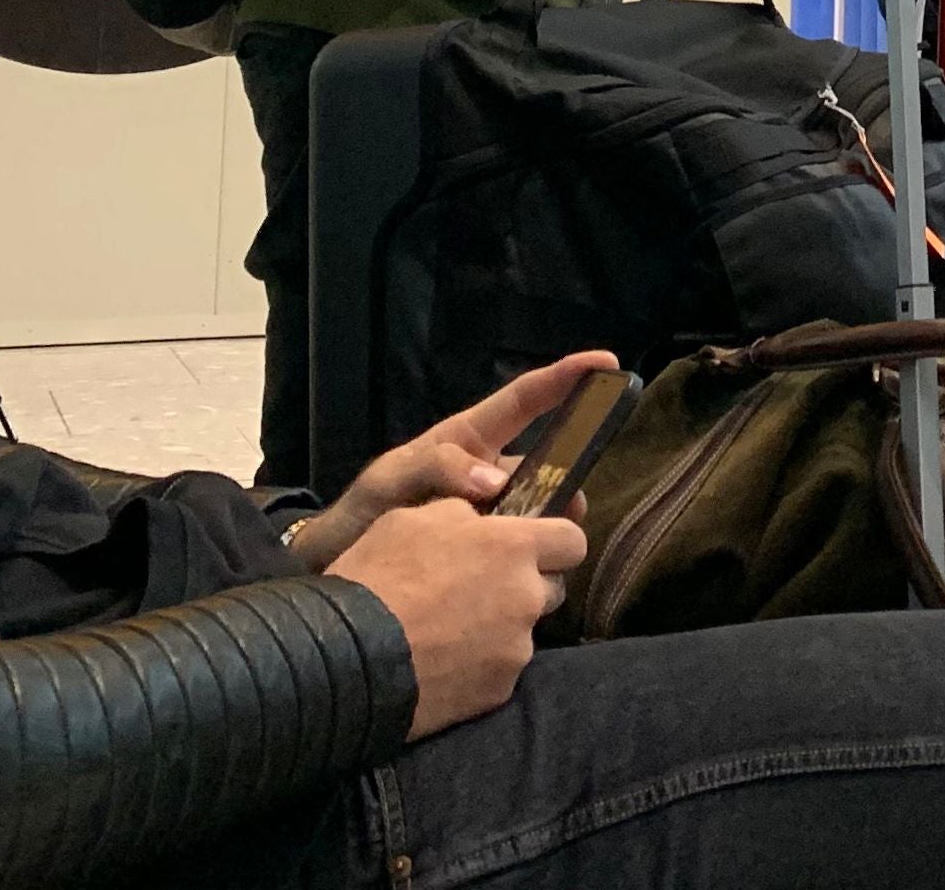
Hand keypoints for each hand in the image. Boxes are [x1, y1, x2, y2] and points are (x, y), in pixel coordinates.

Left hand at [289, 350, 619, 570]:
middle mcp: (489, 473)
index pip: (525, 400)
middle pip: (549, 465)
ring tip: (539, 556)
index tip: (606, 363)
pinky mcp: (491, 550)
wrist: (338, 568)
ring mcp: (492, 512)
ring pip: (543, 510)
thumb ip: (439, 469)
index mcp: (469, 440)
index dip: (566, 378)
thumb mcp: (392, 480)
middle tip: (570, 514)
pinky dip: (534, 559)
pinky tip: (526, 580)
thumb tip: (497, 481)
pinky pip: (526, 548)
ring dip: (550, 528)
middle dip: (570, 482)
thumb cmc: (362, 513)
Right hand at [326, 498, 587, 739]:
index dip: (553, 540)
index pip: (573, 539)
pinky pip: (502, 667)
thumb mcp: (413, 518)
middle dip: (527, 584)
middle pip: (552, 587)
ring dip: (503, 625)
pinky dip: (482, 663)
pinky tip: (445, 660)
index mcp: (513, 547)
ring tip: (454, 629)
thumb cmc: (379, 576)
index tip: (529, 545)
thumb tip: (481, 519)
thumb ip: (463, 512)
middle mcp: (528, 597)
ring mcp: (517, 648)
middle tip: (480, 588)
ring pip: (526, 630)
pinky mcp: (500, 691)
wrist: (350, 658)